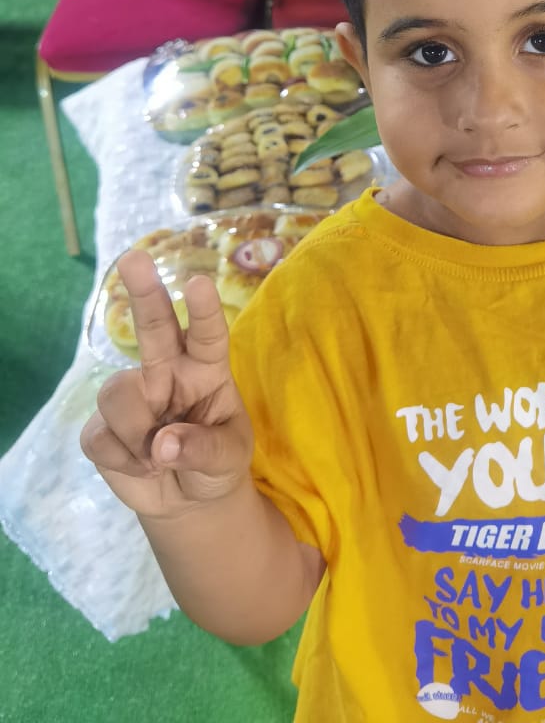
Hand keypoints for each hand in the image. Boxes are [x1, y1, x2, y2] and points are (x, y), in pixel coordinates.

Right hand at [80, 250, 253, 520]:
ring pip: (118, 394)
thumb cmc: (217, 464)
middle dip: (143, 293)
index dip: (203, 310)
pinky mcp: (102, 425)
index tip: (199, 282)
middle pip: (154, 327)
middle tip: (133, 259)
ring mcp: (133, 394)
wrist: (188, 499)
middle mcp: (168, 370)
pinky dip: (122, 460)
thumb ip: (204, 448)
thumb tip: (162, 443)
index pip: (208, 334)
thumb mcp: (229, 459)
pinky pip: (101, 435)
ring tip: (159, 459)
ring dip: (138, 434)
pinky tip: (139, 466)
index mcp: (207, 368)